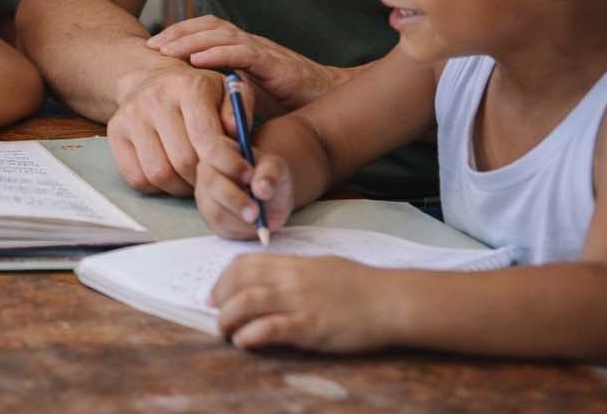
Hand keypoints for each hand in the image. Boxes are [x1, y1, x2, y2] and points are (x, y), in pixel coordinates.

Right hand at [107, 60, 228, 196]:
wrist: (152, 77)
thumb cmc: (198, 91)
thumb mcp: (227, 90)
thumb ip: (239, 111)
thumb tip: (236, 138)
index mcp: (188, 86)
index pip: (205, 136)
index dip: (226, 163)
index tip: (243, 176)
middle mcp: (155, 98)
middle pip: (182, 160)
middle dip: (204, 178)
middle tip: (216, 180)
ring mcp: (131, 115)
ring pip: (158, 173)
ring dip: (180, 186)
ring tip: (193, 179)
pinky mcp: (115, 131)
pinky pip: (136, 177)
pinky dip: (156, 187)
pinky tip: (170, 176)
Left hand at [147, 16, 345, 110]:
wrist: (330, 99)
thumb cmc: (289, 101)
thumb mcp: (248, 95)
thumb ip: (223, 95)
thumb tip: (189, 109)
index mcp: (242, 48)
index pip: (206, 31)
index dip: (179, 34)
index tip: (153, 47)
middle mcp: (250, 44)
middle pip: (208, 26)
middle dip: (178, 33)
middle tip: (152, 45)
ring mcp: (262, 51)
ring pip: (221, 34)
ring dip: (191, 40)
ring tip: (166, 50)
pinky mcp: (275, 64)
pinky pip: (243, 53)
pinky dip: (218, 54)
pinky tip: (197, 62)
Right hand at [194, 134, 292, 238]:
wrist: (270, 198)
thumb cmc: (269, 176)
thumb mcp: (277, 168)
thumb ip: (270, 173)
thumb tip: (261, 189)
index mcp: (220, 149)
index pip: (215, 151)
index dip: (231, 164)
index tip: (250, 176)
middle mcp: (207, 170)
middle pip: (211, 182)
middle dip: (234, 198)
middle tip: (256, 211)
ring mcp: (205, 194)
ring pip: (214, 208)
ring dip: (239, 218)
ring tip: (260, 219)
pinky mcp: (209, 216)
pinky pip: (219, 225)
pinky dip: (240, 228)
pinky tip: (254, 225)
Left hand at [211, 254, 392, 352]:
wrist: (391, 301)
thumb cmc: (361, 286)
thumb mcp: (322, 268)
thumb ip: (295, 273)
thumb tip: (272, 281)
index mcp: (293, 264)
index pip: (246, 263)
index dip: (224, 279)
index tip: (216, 294)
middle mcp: (291, 279)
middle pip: (240, 281)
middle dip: (219, 298)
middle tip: (215, 314)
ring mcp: (300, 302)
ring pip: (247, 303)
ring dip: (228, 318)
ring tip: (224, 331)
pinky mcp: (311, 327)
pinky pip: (270, 328)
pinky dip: (250, 335)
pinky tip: (245, 342)